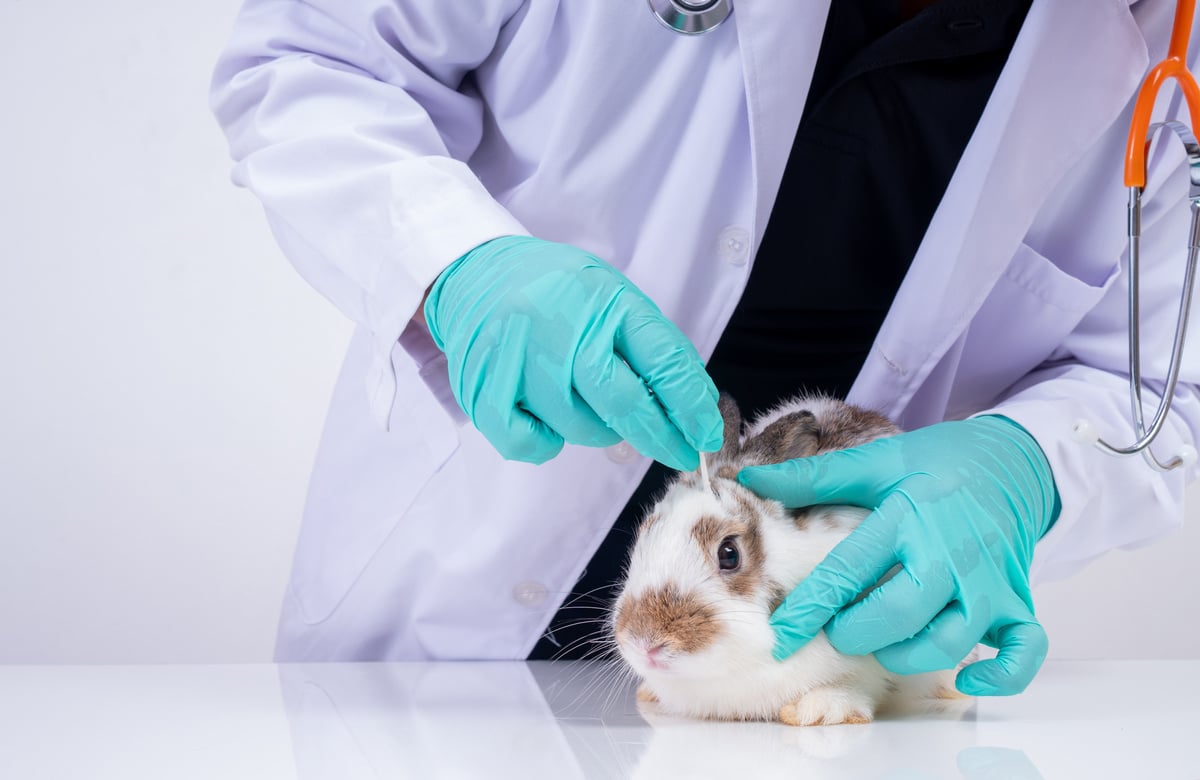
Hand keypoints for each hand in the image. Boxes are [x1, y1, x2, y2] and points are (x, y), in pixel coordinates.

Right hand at [424, 235, 721, 468]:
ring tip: (588, 407)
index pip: (662, 358)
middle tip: (678, 454)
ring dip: (597, 432)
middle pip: (621, 400)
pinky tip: (547, 421)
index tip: (706, 436)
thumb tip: (694, 408)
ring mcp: (518, 354)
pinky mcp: (482, 384)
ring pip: (577, 426)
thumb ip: (648, 349)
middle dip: (658, 436)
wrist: (474, 270)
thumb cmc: (556, 293)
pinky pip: (526, 442)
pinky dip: (544, 444)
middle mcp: (561, 322)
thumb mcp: (610, 299)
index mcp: (604, 298)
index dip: (691, 405)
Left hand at [738, 416, 1059, 695]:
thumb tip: (750, 480)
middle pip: (900, 614)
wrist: (1014, 461)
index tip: (781, 635)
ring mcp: (990, 581)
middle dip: (856, 633)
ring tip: (882, 642)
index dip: (811, 608)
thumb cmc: (938, 464)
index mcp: (908, 516)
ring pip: (950, 641)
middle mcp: (951, 553)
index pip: (850, 569)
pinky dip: (999, 676)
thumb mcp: (878, 462)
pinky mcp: (1018, 600)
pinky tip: (966, 679)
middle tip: (838, 629)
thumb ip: (814, 477)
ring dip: (908, 654)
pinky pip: (1023, 652)